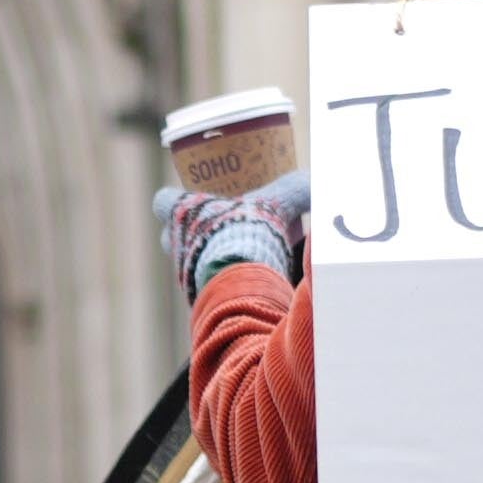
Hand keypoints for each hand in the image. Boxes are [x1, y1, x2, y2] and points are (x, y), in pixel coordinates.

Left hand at [152, 169, 308, 292]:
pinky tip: (241, 283)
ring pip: (187, 265)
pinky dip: (219, 286)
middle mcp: (175, 245)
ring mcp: (184, 276)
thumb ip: (297, 189)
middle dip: (189, 234)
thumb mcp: (276, 203)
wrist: (242, 284)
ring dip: (205, 261)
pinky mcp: (197, 302)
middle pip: (171, 237)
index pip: (163, 201)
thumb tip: (319, 180)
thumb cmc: (249, 236)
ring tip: (233, 258)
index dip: (173, 200)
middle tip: (215, 229)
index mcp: (182, 214)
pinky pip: (204, 291)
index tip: (189, 200)